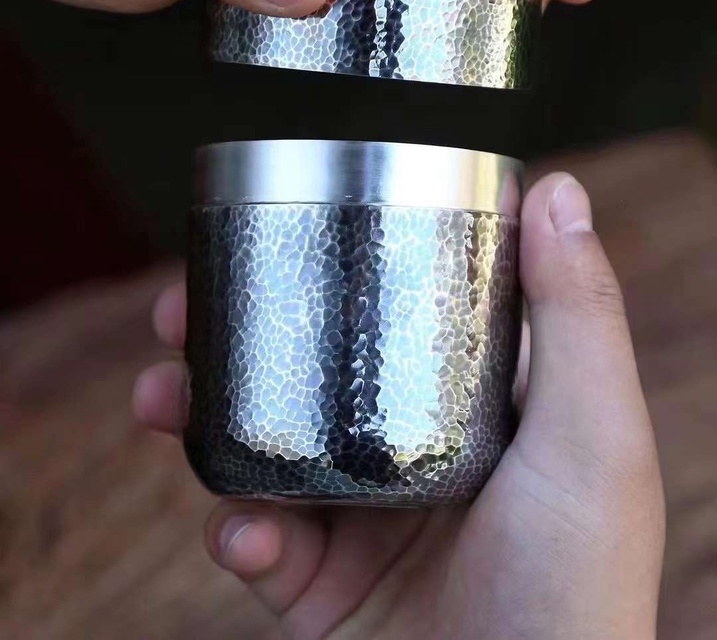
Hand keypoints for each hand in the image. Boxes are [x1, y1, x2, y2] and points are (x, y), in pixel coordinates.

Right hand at [134, 173, 663, 639]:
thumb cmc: (579, 585)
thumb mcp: (593, 435)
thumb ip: (578, 314)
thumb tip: (560, 190)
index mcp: (470, 406)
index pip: (393, 313)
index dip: (333, 267)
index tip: (280, 232)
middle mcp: (411, 451)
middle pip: (308, 369)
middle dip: (235, 336)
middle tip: (177, 312)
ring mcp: (361, 518)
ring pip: (263, 443)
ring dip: (201, 416)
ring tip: (160, 399)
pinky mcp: (320, 586)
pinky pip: (257, 538)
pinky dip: (236, 528)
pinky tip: (246, 533)